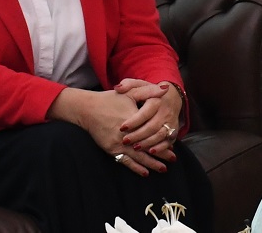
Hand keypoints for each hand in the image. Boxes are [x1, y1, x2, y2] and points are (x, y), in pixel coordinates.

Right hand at [50, 88, 170, 175]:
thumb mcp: (129, 92)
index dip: (163, 137)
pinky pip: (126, 161)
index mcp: (134, 120)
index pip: (152, 130)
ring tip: (163, 169)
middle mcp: (128, 134)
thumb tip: (165, 89)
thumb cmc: (109, 100)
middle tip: (173, 159)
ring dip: (152, 163)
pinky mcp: (112, 149)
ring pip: (139, 156)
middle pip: (148, 146)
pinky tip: (145, 173)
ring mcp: (119, 143)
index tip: (173, 141)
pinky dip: (136, 168)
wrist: (87, 109)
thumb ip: (148, 91)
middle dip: (162, 153)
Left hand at [113, 79, 183, 157]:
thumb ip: (128, 84)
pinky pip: (169, 141)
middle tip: (125, 141)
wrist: (171, 97)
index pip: (146, 112)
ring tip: (135, 148)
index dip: (134, 121)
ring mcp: (171, 122)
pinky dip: (161, 147)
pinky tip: (151, 151)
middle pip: (153, 126)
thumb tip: (118, 88)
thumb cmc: (150, 93)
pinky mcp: (174, 130)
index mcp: (157, 100)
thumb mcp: (139, 85)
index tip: (122, 127)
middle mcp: (165, 112)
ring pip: (161, 135)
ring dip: (148, 143)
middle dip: (138, 135)